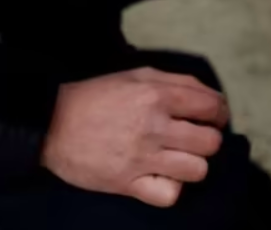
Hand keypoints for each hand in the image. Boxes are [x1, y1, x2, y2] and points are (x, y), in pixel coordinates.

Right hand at [42, 67, 228, 206]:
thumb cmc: (97, 97)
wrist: (50, 125)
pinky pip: (169, 195)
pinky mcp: (127, 184)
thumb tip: (212, 97)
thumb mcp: (138, 75)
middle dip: (208, 140)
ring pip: (197, 170)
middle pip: (210, 142)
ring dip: (193, 165)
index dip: (219, 114)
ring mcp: (141, 158)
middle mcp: (154, 127)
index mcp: (158, 96)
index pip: (212, 107)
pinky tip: (162, 177)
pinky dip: (170, 188)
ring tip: (179, 159)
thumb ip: (178, 82)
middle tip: (195, 139)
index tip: (213, 119)